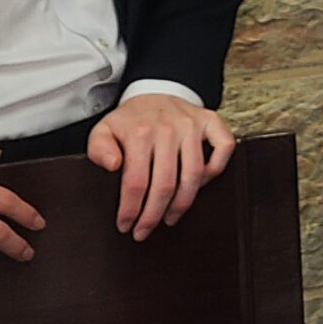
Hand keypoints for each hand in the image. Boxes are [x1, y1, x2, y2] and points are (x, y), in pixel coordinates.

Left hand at [88, 94, 235, 239]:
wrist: (155, 92)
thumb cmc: (130, 120)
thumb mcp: (103, 130)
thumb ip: (98, 149)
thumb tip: (112, 165)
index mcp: (140, 132)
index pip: (136, 181)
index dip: (131, 209)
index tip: (126, 225)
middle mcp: (169, 128)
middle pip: (165, 183)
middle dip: (153, 215)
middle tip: (144, 231)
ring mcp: (193, 125)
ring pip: (194, 174)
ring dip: (182, 203)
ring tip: (170, 218)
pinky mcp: (211, 122)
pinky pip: (224, 148)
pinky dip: (216, 170)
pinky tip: (200, 184)